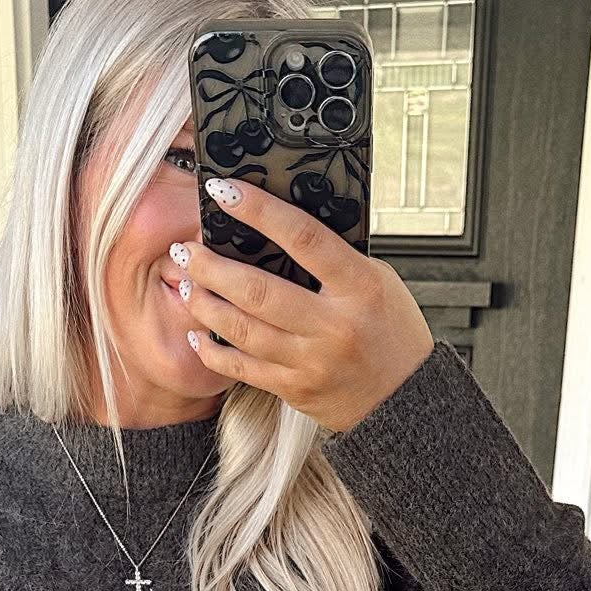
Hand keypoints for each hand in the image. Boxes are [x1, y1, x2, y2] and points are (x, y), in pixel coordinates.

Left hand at [173, 173, 434, 433]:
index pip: (303, 237)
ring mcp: (313, 362)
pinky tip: (198, 334)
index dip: (259, 210)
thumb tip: (278, 225)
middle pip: (258, 291)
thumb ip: (334, 259)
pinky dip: (215, 351)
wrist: (406, 399)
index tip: (223, 191)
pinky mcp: (297, 389)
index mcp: (360, 286)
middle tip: (184, 251)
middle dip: (212, 268)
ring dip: (206, 305)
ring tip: (185, 286)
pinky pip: (244, 369)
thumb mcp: (377, 281)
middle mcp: (335, 326)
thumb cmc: (392, 332)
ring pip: (244, 331)